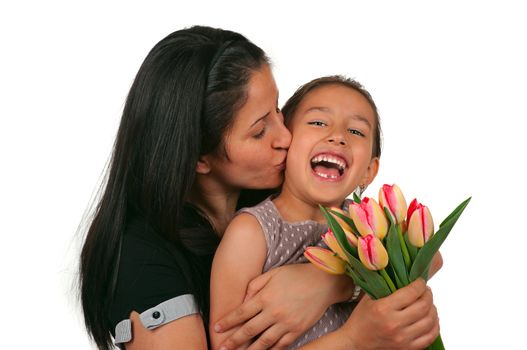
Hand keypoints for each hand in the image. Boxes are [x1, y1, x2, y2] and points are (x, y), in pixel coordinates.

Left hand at [214, 263, 349, 349]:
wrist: (324, 282)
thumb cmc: (296, 275)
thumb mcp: (272, 274)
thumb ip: (255, 286)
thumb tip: (243, 300)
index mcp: (266, 297)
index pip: (241, 313)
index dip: (228, 322)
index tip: (217, 328)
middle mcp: (274, 312)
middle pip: (249, 330)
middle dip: (233, 341)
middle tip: (221, 348)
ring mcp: (286, 323)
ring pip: (263, 342)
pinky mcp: (298, 330)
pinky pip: (281, 345)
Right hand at [339, 279, 439, 349]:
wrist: (356, 342)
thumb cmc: (361, 319)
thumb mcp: (368, 298)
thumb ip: (383, 286)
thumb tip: (399, 273)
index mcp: (383, 308)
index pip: (411, 293)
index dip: (420, 284)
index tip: (420, 281)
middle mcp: (394, 324)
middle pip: (423, 306)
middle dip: (428, 295)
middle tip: (425, 291)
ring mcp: (403, 338)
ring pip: (430, 321)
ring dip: (432, 309)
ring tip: (428, 304)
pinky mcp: (408, 348)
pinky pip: (430, 336)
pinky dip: (434, 325)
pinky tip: (430, 318)